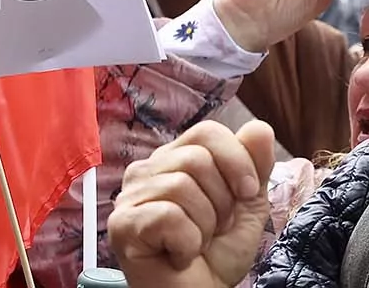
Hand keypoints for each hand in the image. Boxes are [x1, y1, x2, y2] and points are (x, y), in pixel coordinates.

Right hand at [110, 120, 275, 287]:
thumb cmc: (216, 256)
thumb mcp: (246, 208)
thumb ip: (253, 167)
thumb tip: (260, 127)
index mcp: (172, 161)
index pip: (206, 132)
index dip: (236, 161)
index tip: (244, 195)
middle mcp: (145, 172)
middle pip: (196, 159)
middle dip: (220, 202)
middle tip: (211, 229)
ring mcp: (129, 197)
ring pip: (182, 187)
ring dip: (204, 227)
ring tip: (194, 243)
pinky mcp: (123, 224)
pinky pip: (168, 216)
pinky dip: (187, 243)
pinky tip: (178, 255)